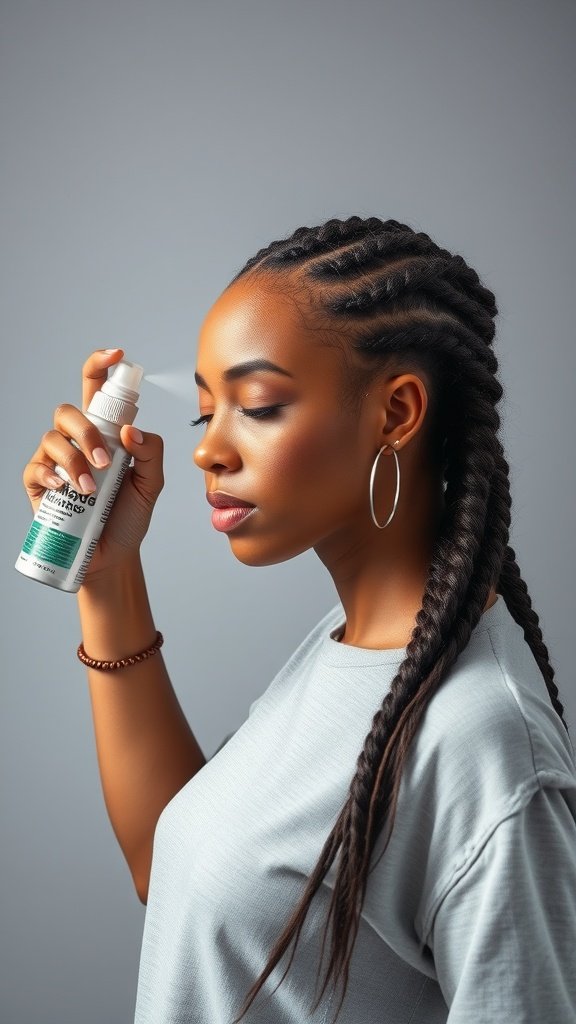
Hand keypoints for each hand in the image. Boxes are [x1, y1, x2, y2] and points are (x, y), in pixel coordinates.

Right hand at [22, 348, 164, 581]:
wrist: (112, 556)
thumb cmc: (128, 516)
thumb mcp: (151, 484)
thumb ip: (152, 454)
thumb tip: (130, 431)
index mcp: (104, 433)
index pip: (98, 390)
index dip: (102, 365)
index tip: (117, 355)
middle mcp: (76, 442)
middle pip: (69, 410)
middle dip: (86, 431)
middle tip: (107, 463)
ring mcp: (55, 462)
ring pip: (52, 437)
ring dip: (74, 460)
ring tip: (91, 489)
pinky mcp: (39, 485)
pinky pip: (36, 467)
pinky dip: (51, 474)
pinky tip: (64, 488)